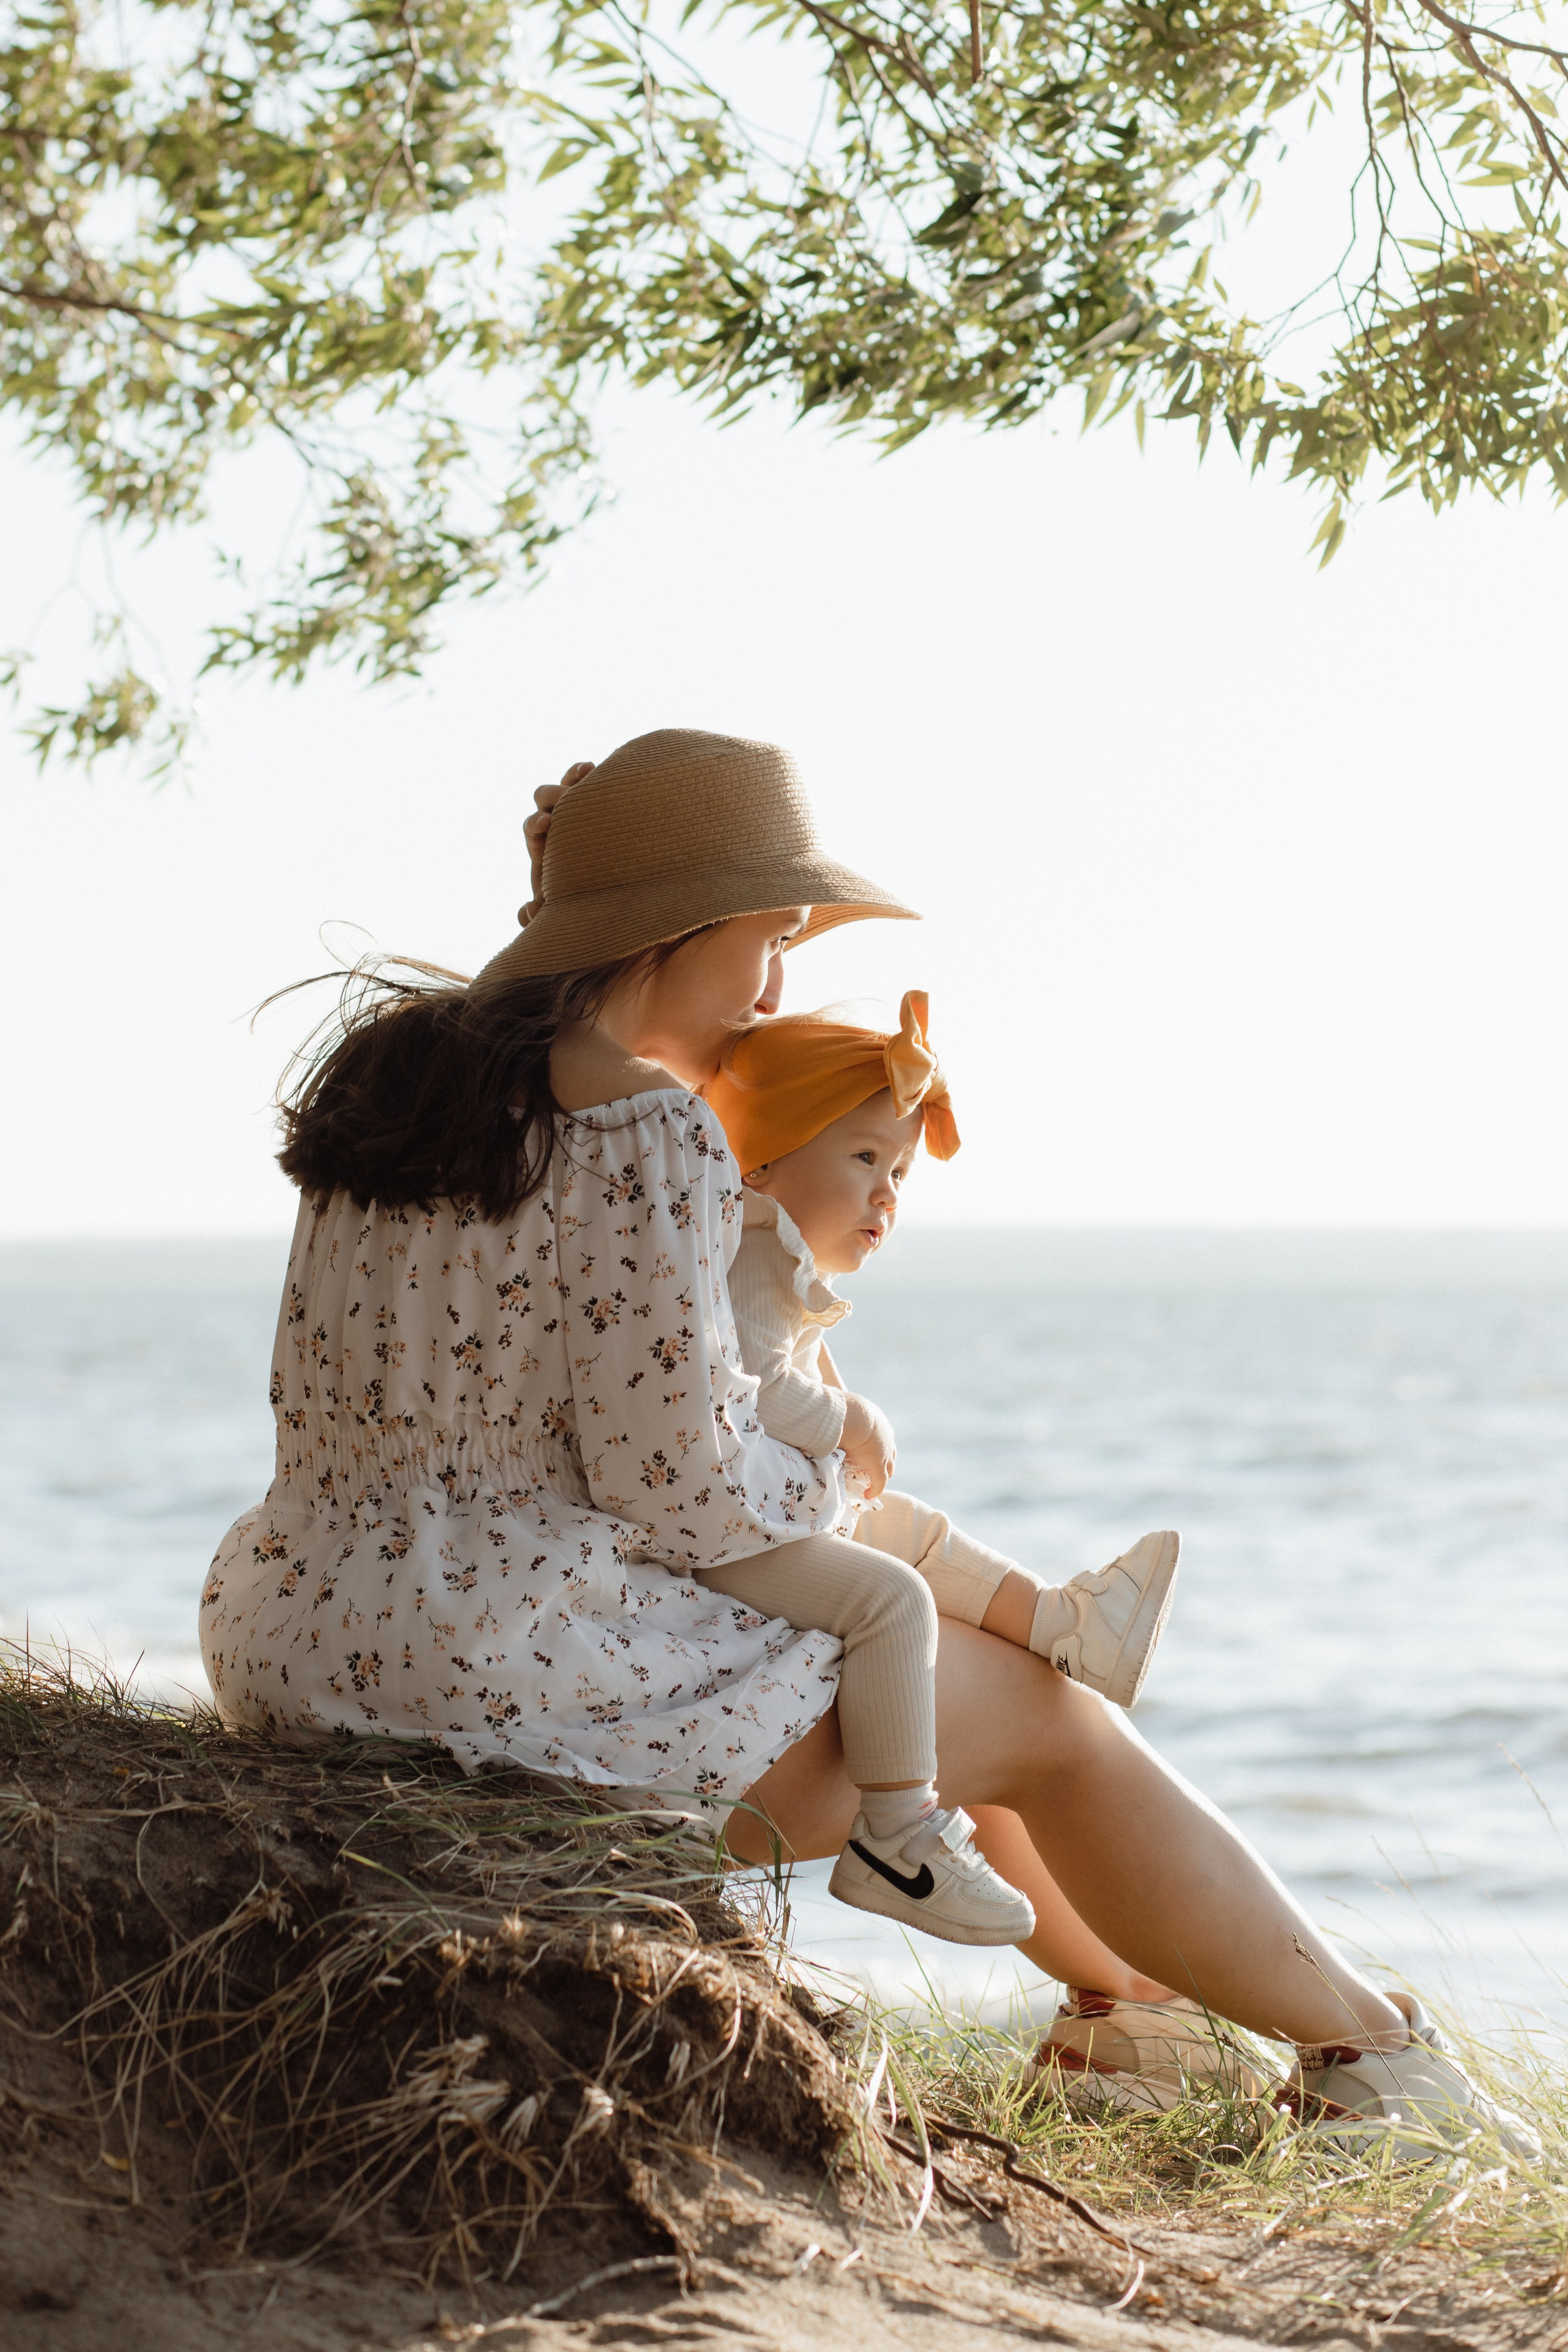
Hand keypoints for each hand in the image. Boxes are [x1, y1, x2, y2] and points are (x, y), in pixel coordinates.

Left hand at [518, 759, 594, 925]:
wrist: (604, 893)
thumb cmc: (576, 901)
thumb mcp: (558, 912)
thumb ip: (539, 917)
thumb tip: (528, 911)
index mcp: (542, 845)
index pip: (532, 827)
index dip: (534, 824)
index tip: (544, 825)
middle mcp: (557, 822)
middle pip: (543, 799)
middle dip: (551, 797)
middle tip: (565, 801)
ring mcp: (577, 809)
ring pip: (567, 785)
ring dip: (572, 778)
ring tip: (585, 770)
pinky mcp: (598, 802)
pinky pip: (593, 783)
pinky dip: (593, 774)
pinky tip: (600, 768)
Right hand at [839, 1391, 895, 1500]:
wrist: (853, 1416)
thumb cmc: (843, 1410)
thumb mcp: (843, 1412)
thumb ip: (836, 1416)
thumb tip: (821, 1414)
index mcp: (877, 1421)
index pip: (882, 1437)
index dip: (877, 1447)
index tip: (868, 1451)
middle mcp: (885, 1437)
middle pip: (890, 1453)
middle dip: (884, 1462)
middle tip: (875, 1469)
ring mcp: (884, 1452)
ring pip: (888, 1468)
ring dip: (881, 1474)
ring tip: (871, 1482)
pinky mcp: (879, 1466)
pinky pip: (880, 1482)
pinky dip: (875, 1489)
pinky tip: (868, 1494)